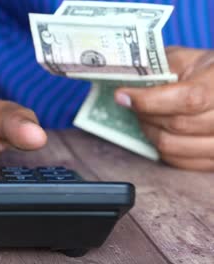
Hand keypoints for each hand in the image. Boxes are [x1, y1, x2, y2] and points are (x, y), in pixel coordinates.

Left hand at [114, 47, 213, 170]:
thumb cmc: (202, 70)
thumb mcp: (184, 59)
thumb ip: (159, 69)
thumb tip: (124, 85)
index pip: (188, 99)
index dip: (149, 100)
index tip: (122, 95)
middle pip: (177, 125)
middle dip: (146, 113)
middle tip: (133, 103)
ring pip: (172, 146)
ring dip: (150, 130)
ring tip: (147, 116)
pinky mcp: (213, 161)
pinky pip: (176, 161)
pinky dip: (160, 146)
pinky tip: (159, 130)